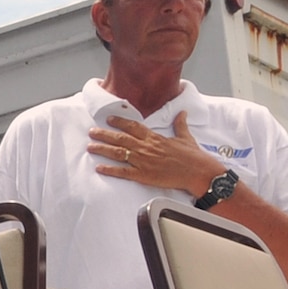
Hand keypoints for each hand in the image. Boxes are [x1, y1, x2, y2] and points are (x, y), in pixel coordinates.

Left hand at [88, 112, 221, 197]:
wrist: (196, 171)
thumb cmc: (192, 155)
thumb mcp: (185, 137)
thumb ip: (180, 124)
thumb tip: (182, 113)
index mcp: (154, 138)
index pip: (133, 126)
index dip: (119, 122)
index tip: (108, 119)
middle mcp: (146, 148)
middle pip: (121, 138)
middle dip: (104, 134)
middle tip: (92, 131)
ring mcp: (143, 161)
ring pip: (118, 153)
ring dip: (103, 149)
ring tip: (90, 147)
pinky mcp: (143, 175)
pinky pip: (123, 172)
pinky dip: (110, 170)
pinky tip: (99, 168)